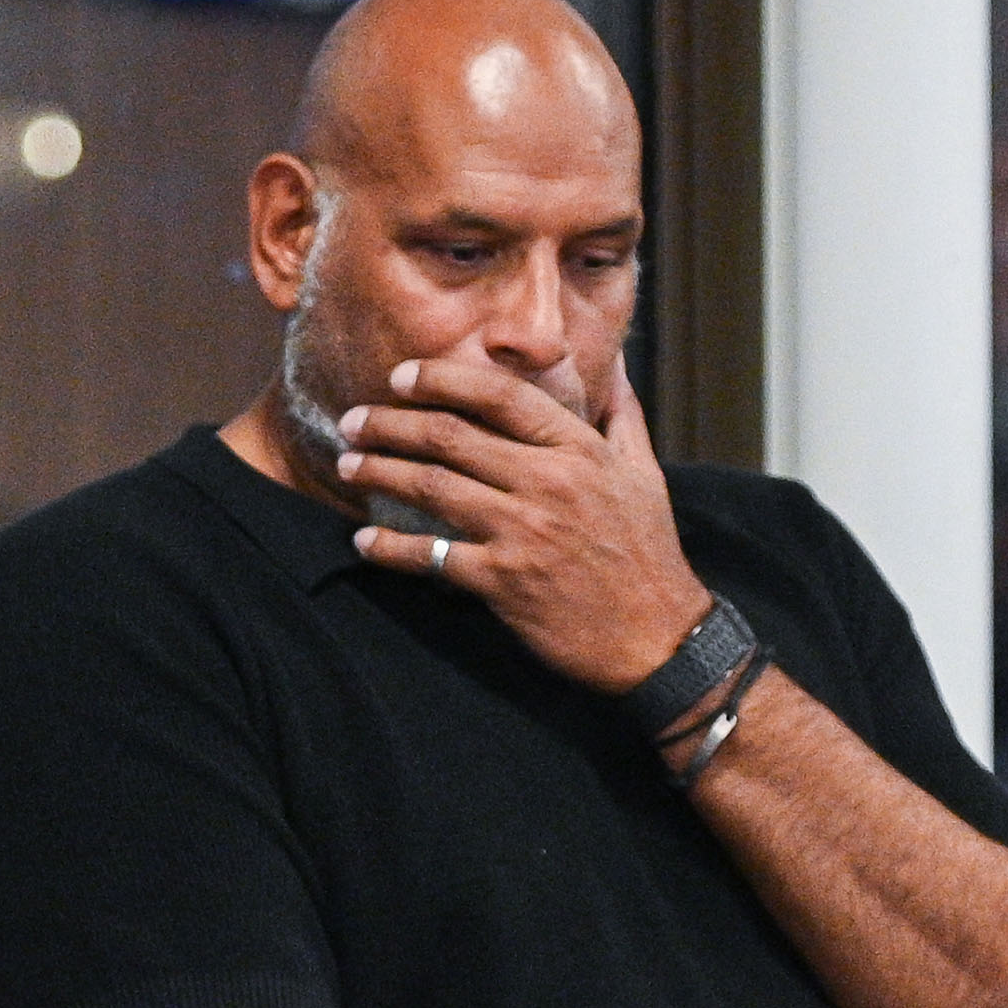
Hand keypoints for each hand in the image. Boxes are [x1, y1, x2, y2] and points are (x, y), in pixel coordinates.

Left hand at [326, 349, 707, 693]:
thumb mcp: (646, 475)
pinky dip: (391, 549)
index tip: (402, 375)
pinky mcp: (504, 582)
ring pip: (433, 487)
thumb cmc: (649, 555)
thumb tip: (614, 368)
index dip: (443, 378)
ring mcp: (523, 531)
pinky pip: (432, 557)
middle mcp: (548, 482)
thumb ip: (622, 416)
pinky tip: (363, 542)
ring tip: (347, 466)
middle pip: (451, 436)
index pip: (500, 395)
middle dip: (391, 423)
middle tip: (354, 421)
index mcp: (580, 450)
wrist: (659, 639)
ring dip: (380, 472)